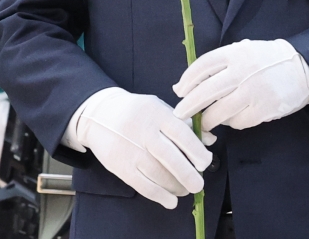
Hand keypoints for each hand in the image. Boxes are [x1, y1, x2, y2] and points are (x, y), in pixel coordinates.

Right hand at [75, 88, 210, 208]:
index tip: (205, 162)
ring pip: (157, 174)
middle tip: (199, 184)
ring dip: (175, 186)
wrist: (98, 114)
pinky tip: (170, 200)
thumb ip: (185, 124)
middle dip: (188, 174)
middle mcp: (143, 130)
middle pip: (170, 156)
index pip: (180, 132)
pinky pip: (142, 185)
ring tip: (185, 189)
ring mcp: (130, 149)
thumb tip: (210, 140)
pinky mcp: (120, 165)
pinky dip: (159, 196)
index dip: (196, 150)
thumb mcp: (160, 108)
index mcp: (156, 112)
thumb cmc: (137, 112)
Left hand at [173, 39, 308, 131]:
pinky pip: (237, 122)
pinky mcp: (263, 110)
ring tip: (205, 121)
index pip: (202, 66)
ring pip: (219, 112)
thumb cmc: (265, 59)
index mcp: (235, 53)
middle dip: (188, 106)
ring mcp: (253, 92)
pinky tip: (233, 117)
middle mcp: (242, 72)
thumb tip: (182, 86)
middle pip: (205, 92)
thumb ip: (217, 65)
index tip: (179, 91)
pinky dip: (231, 122)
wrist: (301, 68)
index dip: (187, 80)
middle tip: (180, 114)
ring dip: (208, 120)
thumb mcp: (243, 51)